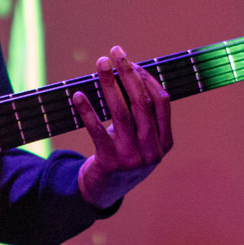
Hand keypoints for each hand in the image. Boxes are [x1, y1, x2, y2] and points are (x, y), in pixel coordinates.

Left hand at [73, 46, 172, 207]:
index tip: (131, 63)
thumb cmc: (123, 155)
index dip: (147, 79)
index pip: (162, 102)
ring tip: (100, 64)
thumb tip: (129, 72)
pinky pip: (97, 131)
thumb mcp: (141, 139)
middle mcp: (152, 150)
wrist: (104, 191)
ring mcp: (132, 158)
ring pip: (121, 113)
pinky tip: (78, 95)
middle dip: (128, 74)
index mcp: (165, 142)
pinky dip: (87, 111)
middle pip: (142, 103)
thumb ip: (142, 115)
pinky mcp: (109, 163)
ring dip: (109, 84)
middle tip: (115, 52)